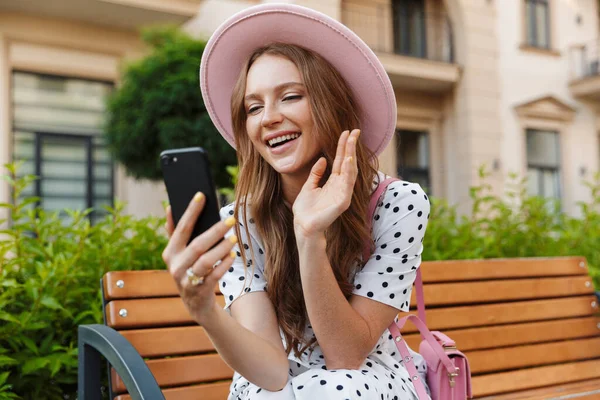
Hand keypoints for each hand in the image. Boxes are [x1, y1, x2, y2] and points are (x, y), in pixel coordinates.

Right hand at [162, 193, 236, 323]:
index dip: (191, 211)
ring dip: (221, 249)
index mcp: (170, 252)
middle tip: (231, 220)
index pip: (181, 228)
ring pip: (205, 261)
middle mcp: (175, 266)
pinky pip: (213, 276)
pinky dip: (223, 265)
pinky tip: (232, 255)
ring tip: (234, 238)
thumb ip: (175, 232)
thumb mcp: (179, 253)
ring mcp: (186, 280)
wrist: (195, 302)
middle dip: (215, 231)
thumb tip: (169, 207)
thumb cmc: (190, 269)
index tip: (201, 195)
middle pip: (197, 245)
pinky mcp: (199, 291)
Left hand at [293, 129, 359, 238]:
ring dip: (351, 155)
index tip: (346, 132)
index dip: (343, 147)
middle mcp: (341, 186)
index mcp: (333, 182)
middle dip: (351, 146)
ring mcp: (343, 194)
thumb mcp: (309, 186)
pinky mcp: (343, 202)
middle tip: (354, 130)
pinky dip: (348, 172)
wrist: (303, 225)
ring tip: (352, 141)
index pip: (340, 161)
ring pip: (350, 171)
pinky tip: (349, 160)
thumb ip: (316, 173)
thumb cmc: (306, 209)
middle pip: (348, 162)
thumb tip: (323, 159)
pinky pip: (347, 184)